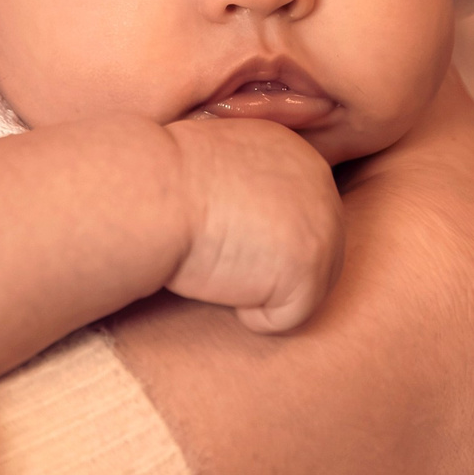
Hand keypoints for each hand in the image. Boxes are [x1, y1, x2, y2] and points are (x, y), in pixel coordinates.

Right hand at [165, 117, 345, 332]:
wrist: (150, 191)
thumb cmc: (160, 182)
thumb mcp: (218, 164)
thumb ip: (249, 185)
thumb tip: (248, 218)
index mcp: (296, 156)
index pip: (297, 220)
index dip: (255, 240)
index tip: (213, 230)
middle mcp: (322, 185)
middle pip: (311, 255)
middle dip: (265, 268)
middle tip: (215, 251)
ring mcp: (322, 226)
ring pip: (305, 290)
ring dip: (257, 291)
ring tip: (216, 261)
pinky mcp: (309, 269)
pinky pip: (287, 318)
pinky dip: (251, 315)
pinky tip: (220, 281)